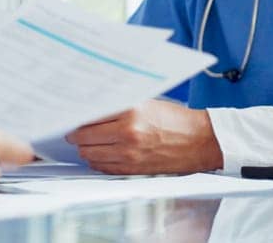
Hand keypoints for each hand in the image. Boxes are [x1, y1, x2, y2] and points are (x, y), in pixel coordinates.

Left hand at [66, 99, 222, 173]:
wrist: (201, 141)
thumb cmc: (177, 120)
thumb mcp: (148, 103)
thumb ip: (120, 106)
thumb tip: (93, 108)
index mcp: (132, 111)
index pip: (90, 115)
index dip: (77, 116)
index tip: (72, 115)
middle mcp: (127, 133)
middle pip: (84, 137)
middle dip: (76, 134)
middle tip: (74, 130)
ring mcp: (128, 154)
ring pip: (90, 154)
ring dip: (85, 148)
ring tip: (87, 142)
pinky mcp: (132, 169)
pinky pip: (102, 167)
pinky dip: (97, 160)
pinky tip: (101, 153)